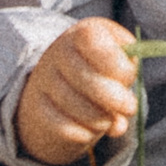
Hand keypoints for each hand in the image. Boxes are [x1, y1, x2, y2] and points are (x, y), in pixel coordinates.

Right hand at [18, 17, 138, 165]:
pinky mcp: (36, 106)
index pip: (93, 40)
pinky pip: (60, 126)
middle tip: (130, 107)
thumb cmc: (102, 65)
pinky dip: (82, 133)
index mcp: (84, 32)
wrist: (63, 77)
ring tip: (110, 119)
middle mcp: (58, 51)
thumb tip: (121, 118)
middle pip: (86, 79)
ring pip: (75, 106)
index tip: (128, 76)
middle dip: (114, 98)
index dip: (115, 62)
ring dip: (100, 119)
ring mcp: (44, 78)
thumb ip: (127, 80)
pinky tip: (92, 130)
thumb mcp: (119, 58)